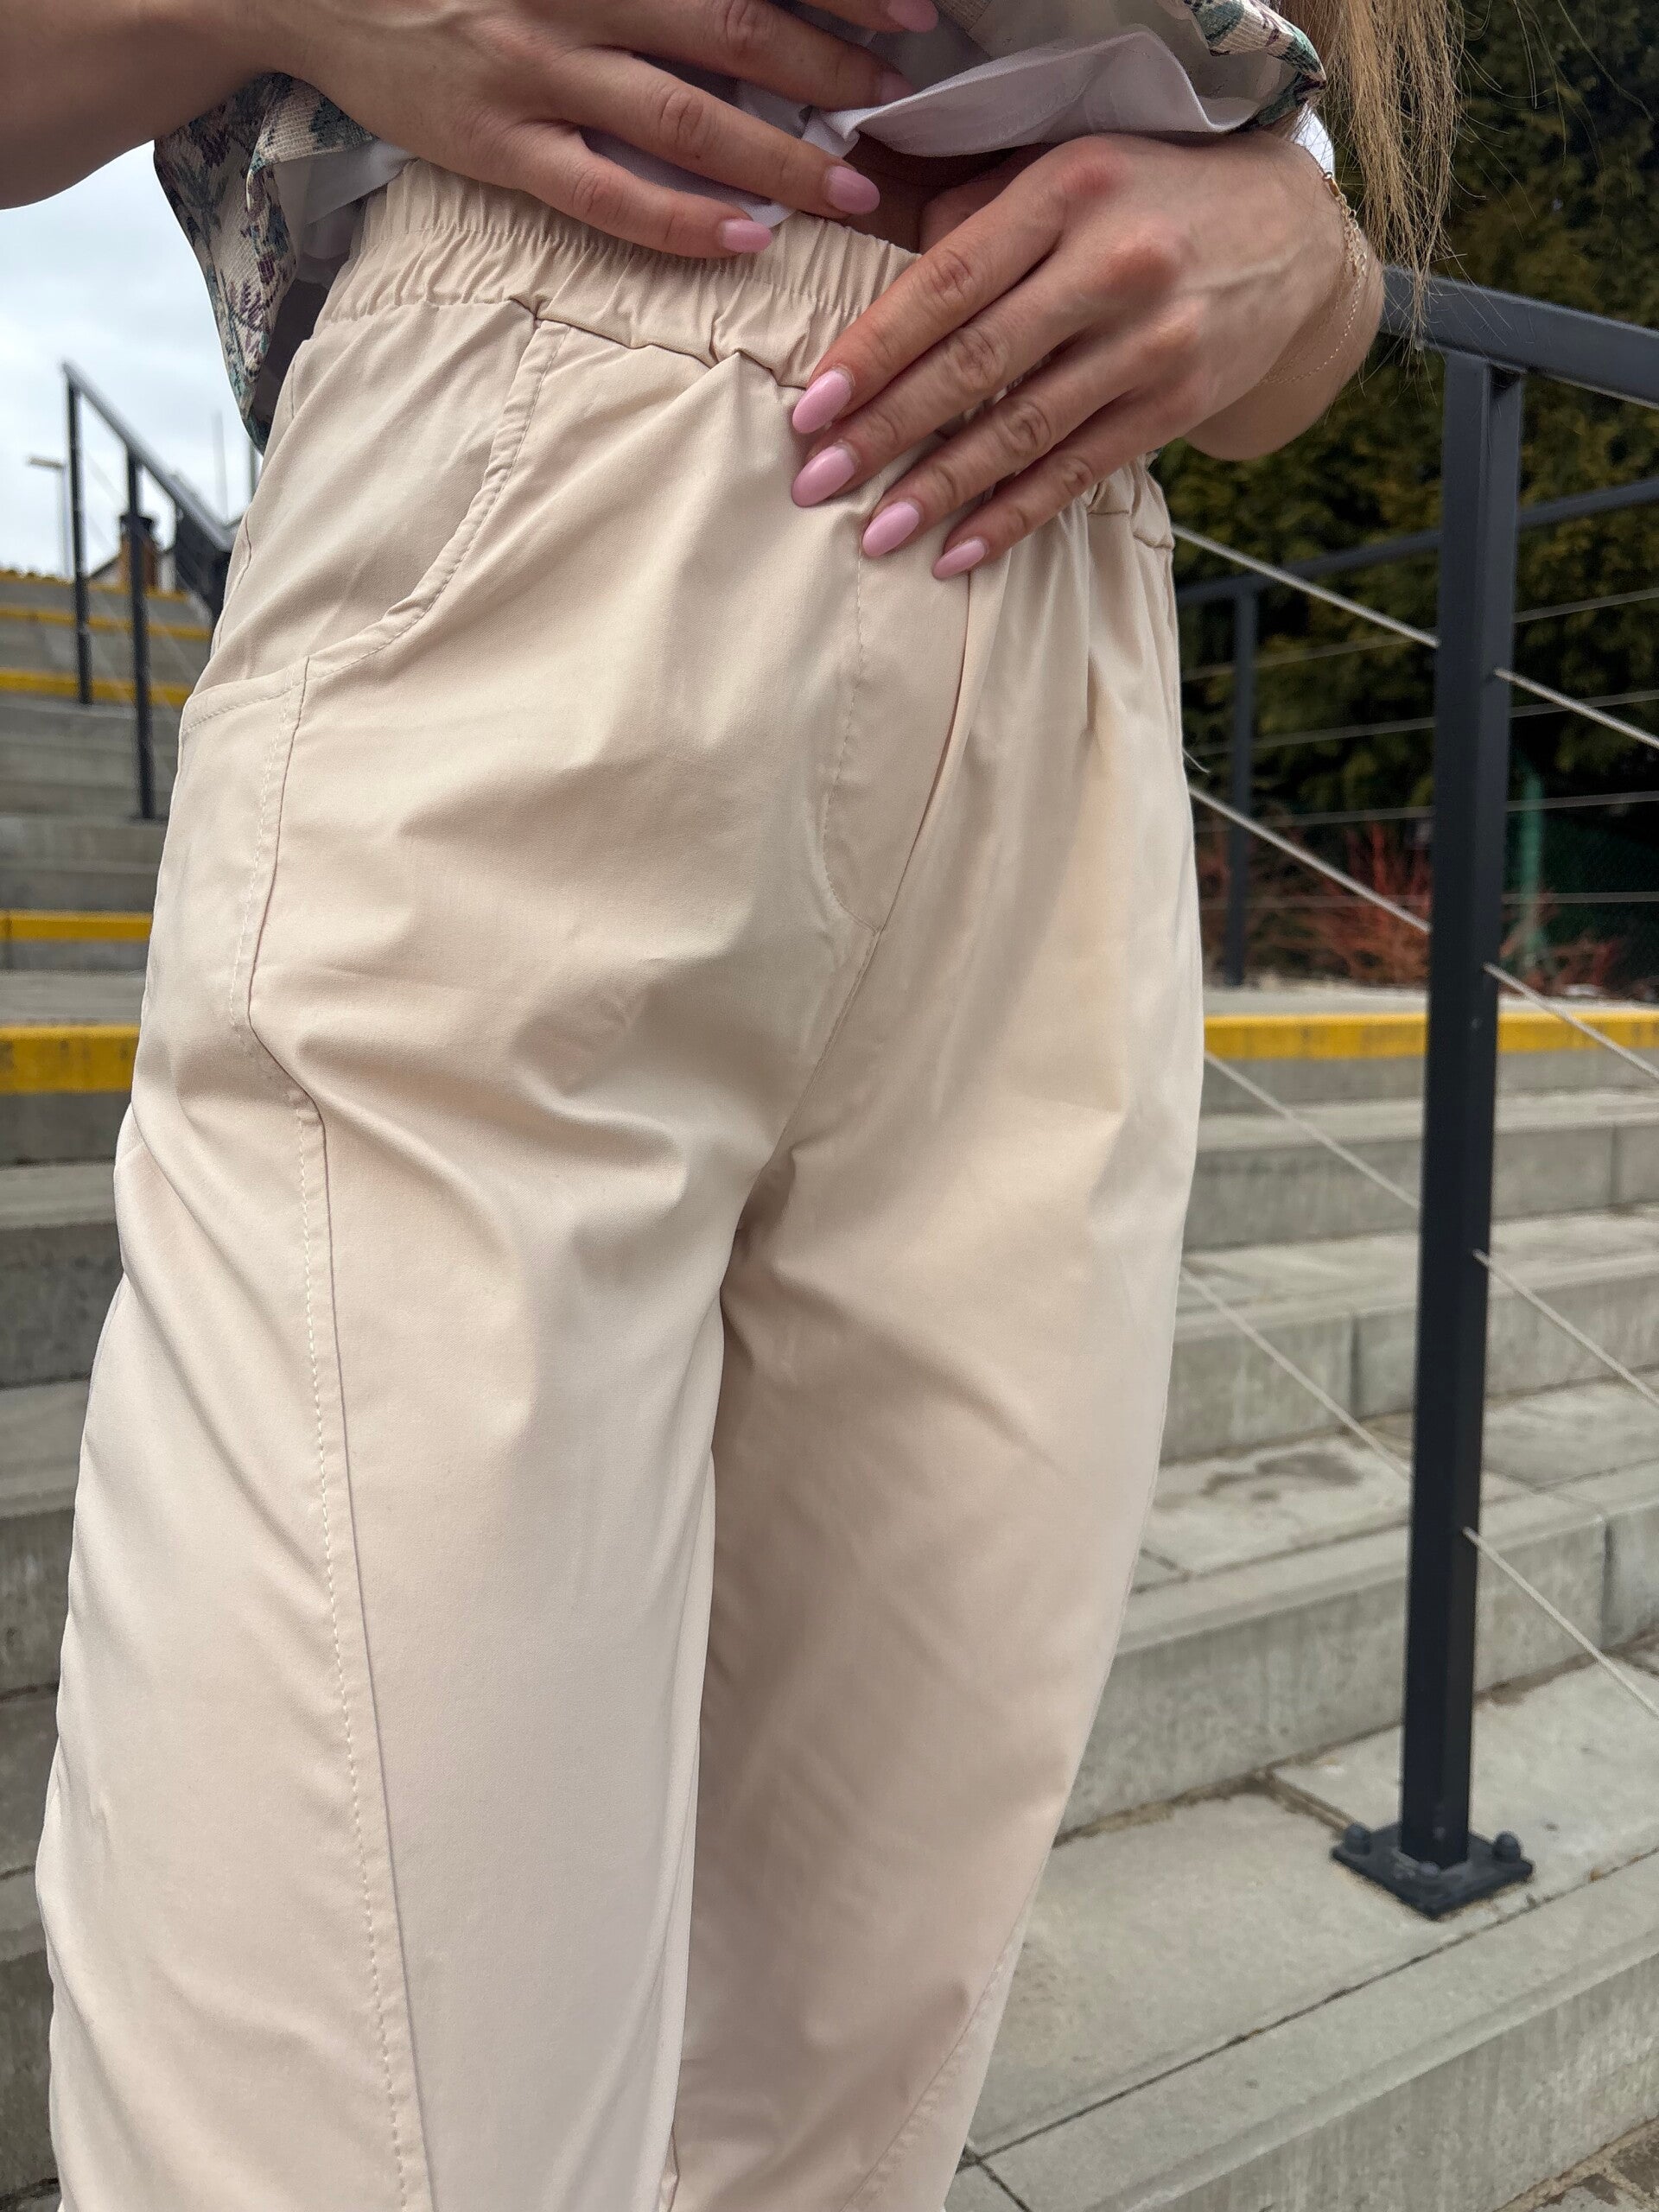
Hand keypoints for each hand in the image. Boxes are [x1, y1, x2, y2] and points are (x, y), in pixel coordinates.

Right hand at [246, 0, 942, 252]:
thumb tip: (742, 0)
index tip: (914, 8)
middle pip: (735, 27)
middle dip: (832, 67)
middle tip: (905, 100)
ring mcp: (534, 72)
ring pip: (688, 119)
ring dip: (783, 159)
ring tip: (856, 191)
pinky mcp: (496, 145)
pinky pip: (608, 196)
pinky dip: (684, 222)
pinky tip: (749, 238)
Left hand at [786, 131, 1374, 576]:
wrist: (1291, 232)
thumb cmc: (1144, 196)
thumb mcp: (1065, 172)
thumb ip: (973, 216)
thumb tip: (877, 291)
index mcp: (1066, 192)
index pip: (948, 281)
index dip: (875, 350)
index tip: (815, 408)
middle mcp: (1112, 265)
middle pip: (977, 362)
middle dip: (888, 431)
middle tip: (817, 482)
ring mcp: (1151, 342)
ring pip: (1025, 429)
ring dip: (942, 489)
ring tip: (876, 534)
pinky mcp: (1177, 403)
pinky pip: (1077, 472)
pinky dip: (1014, 518)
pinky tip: (957, 553)